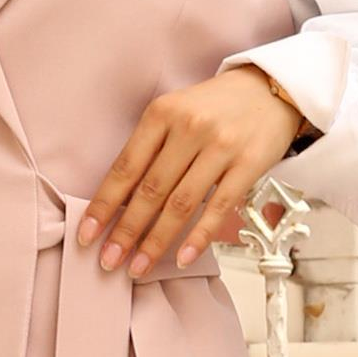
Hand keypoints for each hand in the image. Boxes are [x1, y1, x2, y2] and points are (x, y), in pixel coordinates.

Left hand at [78, 68, 307, 277]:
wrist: (270, 89)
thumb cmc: (215, 106)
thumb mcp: (175, 111)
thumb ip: (150, 148)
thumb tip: (118, 201)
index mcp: (162, 113)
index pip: (125, 167)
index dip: (103, 204)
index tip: (86, 233)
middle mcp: (189, 128)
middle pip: (150, 190)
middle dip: (125, 231)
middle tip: (108, 259)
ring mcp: (221, 147)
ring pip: (181, 204)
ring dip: (156, 241)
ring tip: (138, 267)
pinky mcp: (248, 164)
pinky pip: (218, 208)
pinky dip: (198, 237)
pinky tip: (182, 258)